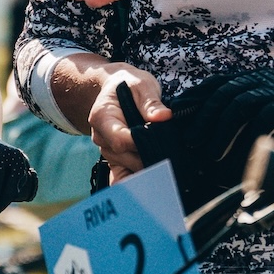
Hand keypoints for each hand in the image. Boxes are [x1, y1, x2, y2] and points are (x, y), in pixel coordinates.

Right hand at [88, 68, 168, 182]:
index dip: (140, 144)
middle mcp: (100, 136)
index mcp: (102, 117)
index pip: (119, 139)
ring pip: (126, 167)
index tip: (161, 145)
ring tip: (168, 170)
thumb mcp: (141, 85)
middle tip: (172, 162)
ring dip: (146, 168)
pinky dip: (136, 181)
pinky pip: (121, 175)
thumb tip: (164, 116)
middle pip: (124, 156)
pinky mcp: (115, 158)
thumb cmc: (129, 84)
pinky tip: (150, 188)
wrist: (117, 88)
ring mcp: (107, 149)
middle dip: (147, 159)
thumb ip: (151, 102)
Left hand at [171, 68, 273, 198]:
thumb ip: (243, 113)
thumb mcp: (267, 106)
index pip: (215, 83)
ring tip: (212, 155)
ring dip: (221, 132)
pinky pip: (264, 119)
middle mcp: (262, 79)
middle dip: (203, 119)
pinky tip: (242, 155)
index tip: (177, 116)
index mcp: (253, 78)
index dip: (195, 98)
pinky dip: (250, 137)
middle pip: (222, 94)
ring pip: (238, 105)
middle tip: (192, 143)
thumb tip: (210, 132)